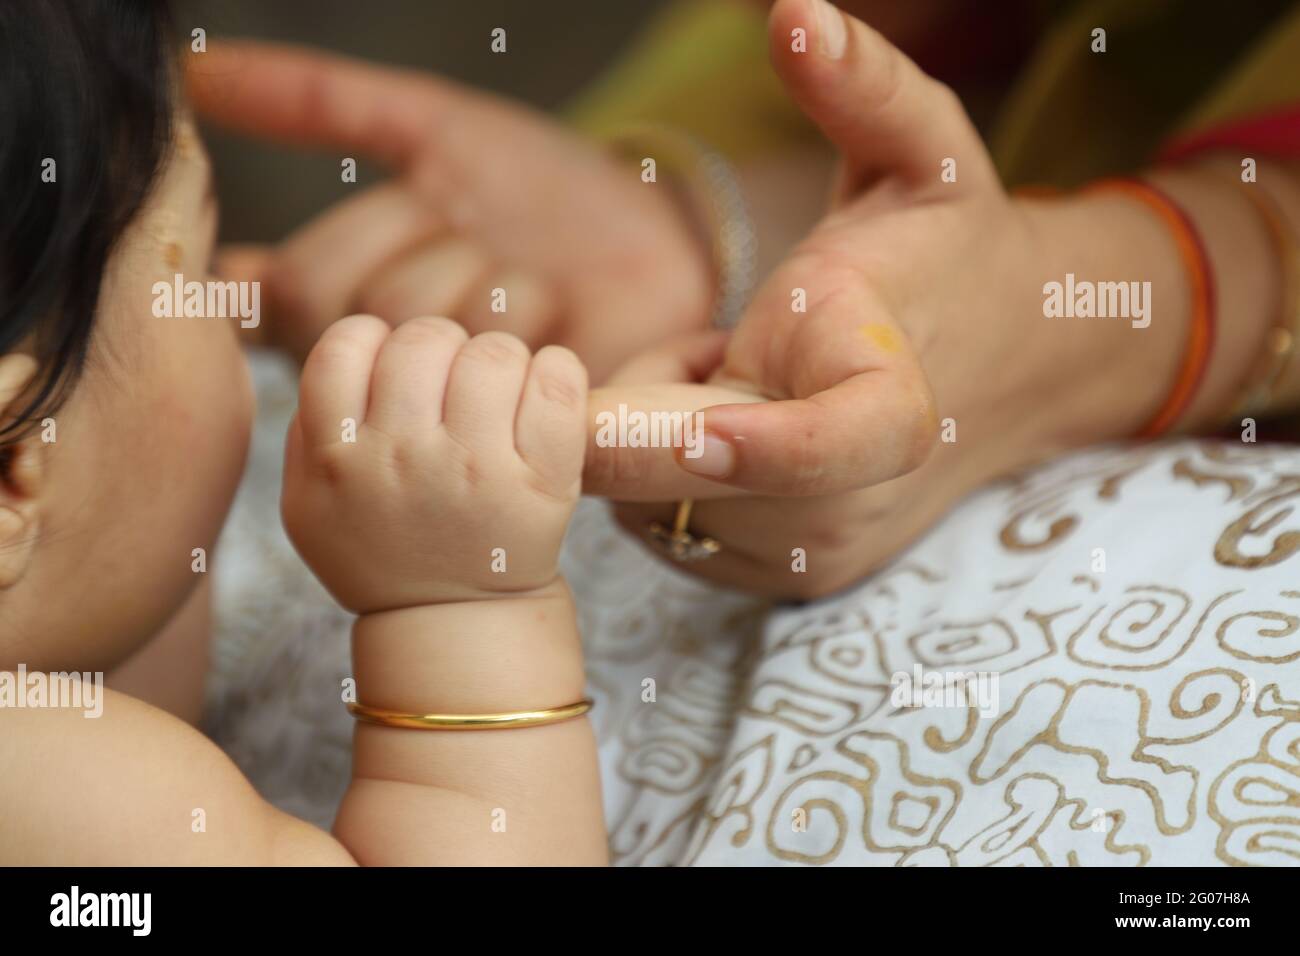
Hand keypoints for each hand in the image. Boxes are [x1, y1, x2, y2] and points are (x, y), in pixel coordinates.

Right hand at [188, 42, 713, 379]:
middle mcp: (387, 365)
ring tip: (533, 280)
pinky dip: (536, 313)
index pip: (271, 292)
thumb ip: (326, 103)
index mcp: (351, 299)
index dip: (260, 287)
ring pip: (417, 324)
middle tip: (478, 236)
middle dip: (420, 242)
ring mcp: (446, 408)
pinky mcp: (512, 436)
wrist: (660, 239)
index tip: (251, 276)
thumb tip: (198, 72)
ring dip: (488, 273)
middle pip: (340, 299)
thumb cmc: (547, 192)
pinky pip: (490, 364)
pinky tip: (559, 320)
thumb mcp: (439, 131)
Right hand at [282, 316, 586, 612]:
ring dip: (499, 361)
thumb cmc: (384, 551)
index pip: (345, 345)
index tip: (396, 372)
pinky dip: (557, 372)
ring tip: (499, 394)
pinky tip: (544, 390)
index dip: (375, 343)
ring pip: (492, 352)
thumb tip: (345, 354)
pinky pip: (556, 385)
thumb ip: (308, 429)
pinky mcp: (541, 483)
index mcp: (338, 460)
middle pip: (423, 339)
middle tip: (454, 384)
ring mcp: (476, 471)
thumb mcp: (311, 506)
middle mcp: (403, 460)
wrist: (456, 624)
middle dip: (442, 348)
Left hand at [584, 0, 1188, 597]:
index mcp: (894, 403)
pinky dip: (670, 472)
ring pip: (656, 501)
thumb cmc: (946, 254)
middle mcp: (852, 503)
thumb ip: (863, 88)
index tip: (698, 419)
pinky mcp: (780, 577)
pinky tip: (736, 425)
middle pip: (688, 477)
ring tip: (743, 381)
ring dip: (660, 432)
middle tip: (720, 340)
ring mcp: (813, 555)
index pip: (831, 444)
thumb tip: (793, 17)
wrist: (1006, 367)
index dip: (761, 443)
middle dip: (645, 402)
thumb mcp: (922, 152)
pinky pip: (663, 524)